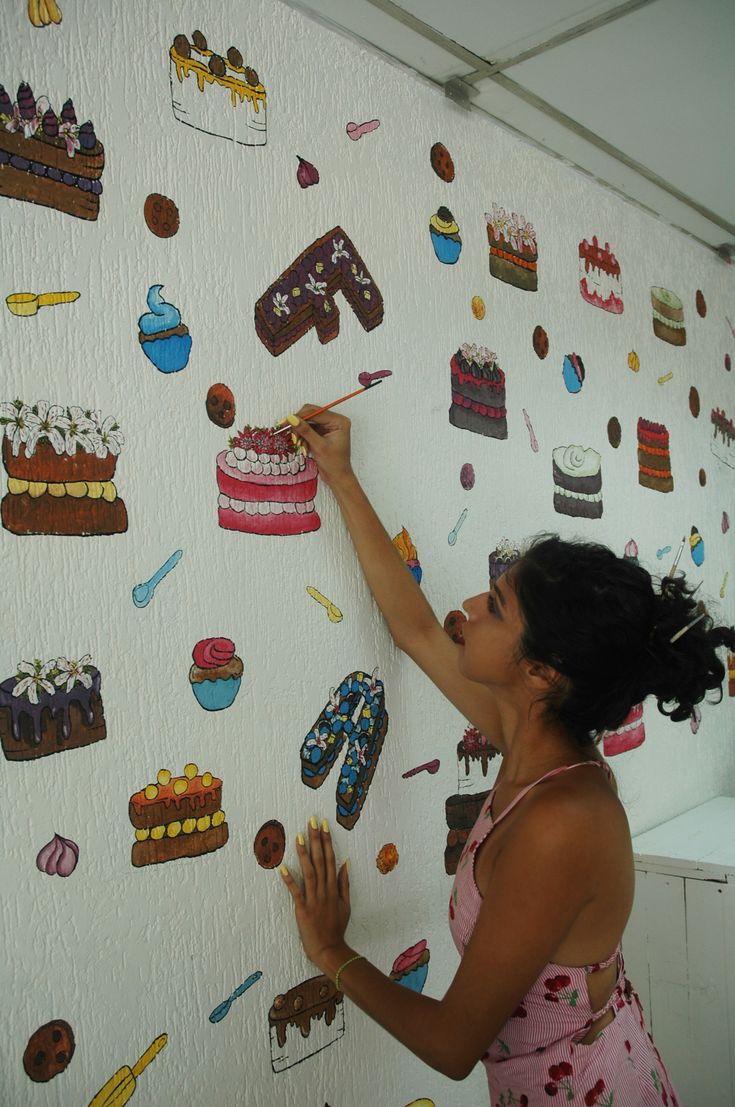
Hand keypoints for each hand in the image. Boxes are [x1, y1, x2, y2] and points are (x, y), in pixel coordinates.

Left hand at [280, 818, 350, 966]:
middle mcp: (324, 890)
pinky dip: (289, 880)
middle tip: (312, 821)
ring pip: (309, 872)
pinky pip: (296, 892)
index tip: (324, 825)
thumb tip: (346, 862)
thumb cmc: (336, 927)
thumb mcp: (346, 904)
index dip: (327, 841)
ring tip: (299, 837)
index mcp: (334, 888)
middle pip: (321, 861)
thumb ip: (344, 883)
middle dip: (316, 840)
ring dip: (304, 854)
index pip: (331, 859)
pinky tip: (282, 867)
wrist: (330, 949)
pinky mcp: (303, 909)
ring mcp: (314, 899)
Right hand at [289, 405, 352, 487]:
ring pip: (308, 422)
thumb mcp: (319, 446)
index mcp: (339, 421)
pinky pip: (308, 429)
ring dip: (301, 432)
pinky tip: (304, 446)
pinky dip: (303, 436)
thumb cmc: (334, 464)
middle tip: (290, 433)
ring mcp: (328, 426)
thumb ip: (305, 431)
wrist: (338, 477)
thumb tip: (292, 418)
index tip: (286, 422)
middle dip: (299, 424)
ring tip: (299, 444)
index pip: (316, 412)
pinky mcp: (323, 432)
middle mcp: (335, 421)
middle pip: (311, 414)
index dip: (300, 416)